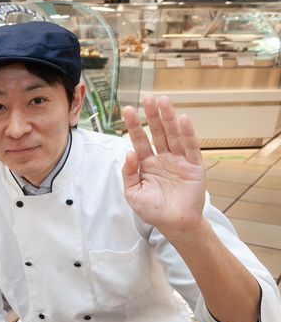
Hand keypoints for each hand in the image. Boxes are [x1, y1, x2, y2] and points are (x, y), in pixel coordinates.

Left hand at [122, 95, 205, 234]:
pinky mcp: (194, 166)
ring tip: (163, 101)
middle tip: (148, 97)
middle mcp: (163, 158)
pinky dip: (187, 133)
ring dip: (168, 118)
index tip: (127, 110)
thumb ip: (129, 173)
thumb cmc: (153, 210)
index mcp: (147, 164)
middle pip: (157, 132)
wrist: (175, 225)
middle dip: (152, 115)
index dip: (133, 126)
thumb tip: (129, 152)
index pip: (139, 140)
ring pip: (173, 135)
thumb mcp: (133, 193)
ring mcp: (179, 161)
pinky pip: (190, 147)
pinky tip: (183, 119)